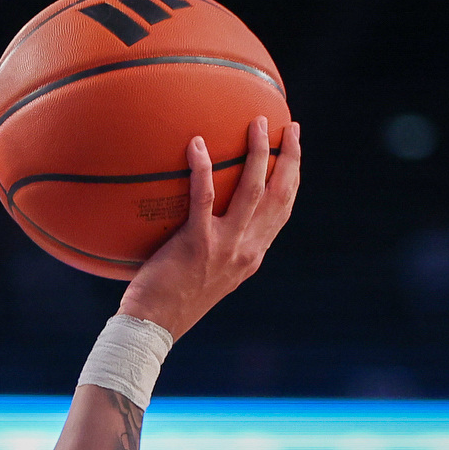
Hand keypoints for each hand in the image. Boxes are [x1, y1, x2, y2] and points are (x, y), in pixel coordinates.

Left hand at [118, 116, 301, 340]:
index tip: (294, 152)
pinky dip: (203, 168)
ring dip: (259, 154)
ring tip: (256, 123)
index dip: (292, 178)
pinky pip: (203, 197)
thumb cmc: (171, 301)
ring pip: (253, 190)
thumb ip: (218, 249)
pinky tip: (197, 143)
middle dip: (290, 158)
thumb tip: (208, 218)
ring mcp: (224, 246)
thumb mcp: (208, 276)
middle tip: (289, 127)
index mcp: (251, 256)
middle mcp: (246, 250)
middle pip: (279, 196)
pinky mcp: (197, 243)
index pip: (282, 211)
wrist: (154, 326)